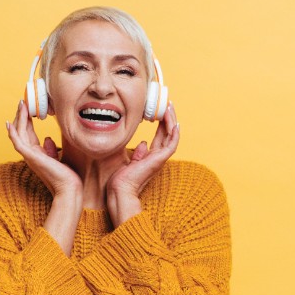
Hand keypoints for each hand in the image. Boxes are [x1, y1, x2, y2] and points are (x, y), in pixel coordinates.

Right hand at [6, 100, 81, 198]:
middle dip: (21, 116)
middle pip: (22, 131)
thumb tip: (47, 138)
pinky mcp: (31, 157)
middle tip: (22, 102)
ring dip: (19, 118)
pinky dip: (13, 133)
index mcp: (37, 153)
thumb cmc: (66, 176)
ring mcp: (29, 156)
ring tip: (21, 105)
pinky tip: (11, 123)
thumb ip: (51, 149)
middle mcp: (31, 154)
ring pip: (19, 134)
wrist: (68, 189)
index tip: (28, 108)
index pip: (28, 133)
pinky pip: (18, 142)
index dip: (26, 120)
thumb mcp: (58, 158)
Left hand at [106, 102, 179, 226]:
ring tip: (169, 107)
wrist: (120, 190)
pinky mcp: (159, 159)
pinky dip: (174, 133)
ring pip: (172, 136)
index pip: (160, 136)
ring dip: (172, 121)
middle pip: (168, 133)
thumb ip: (138, 152)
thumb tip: (143, 143)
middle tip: (168, 104)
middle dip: (169, 118)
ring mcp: (160, 158)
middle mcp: (158, 156)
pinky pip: (171, 143)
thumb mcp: (129, 160)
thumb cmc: (121, 179)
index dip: (162, 123)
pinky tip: (174, 122)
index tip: (160, 111)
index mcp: (151, 156)